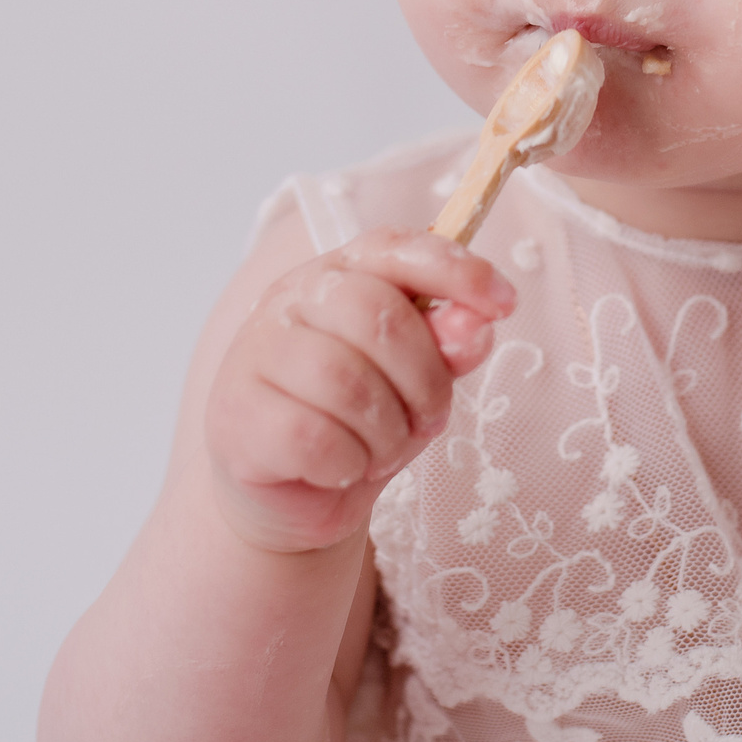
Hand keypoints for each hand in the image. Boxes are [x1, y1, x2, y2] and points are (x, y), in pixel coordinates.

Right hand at [204, 226, 516, 552]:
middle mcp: (289, 299)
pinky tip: (341, 467)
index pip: (397, 247)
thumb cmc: (359, 422)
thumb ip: (447, 347)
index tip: (505, 304)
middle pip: (377, 316)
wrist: (293, 494)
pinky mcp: (235, 414)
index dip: (456, 270)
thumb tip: (478, 325)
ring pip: (345, 383)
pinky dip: (347, 463)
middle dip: (424, 380)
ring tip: (382, 449)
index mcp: (339, 272)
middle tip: (429, 419)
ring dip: (386, 433)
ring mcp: (255, 353)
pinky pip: (313, 437)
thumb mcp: (418, 382)